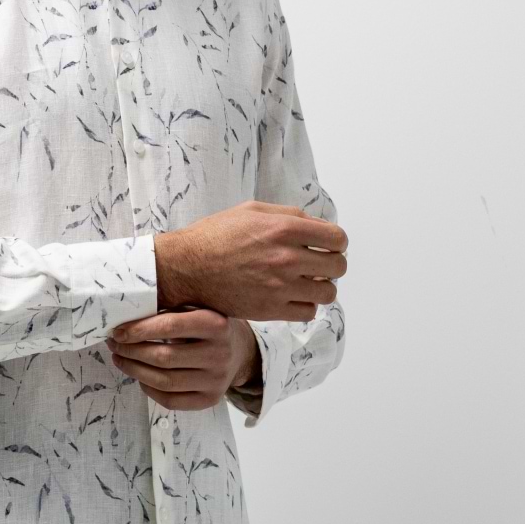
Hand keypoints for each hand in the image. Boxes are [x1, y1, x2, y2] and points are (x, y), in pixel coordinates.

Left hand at [106, 310, 258, 410]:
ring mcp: (216, 380)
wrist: (240, 352)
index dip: (139, 330)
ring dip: (134, 370)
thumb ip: (172, 309)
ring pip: (164, 381)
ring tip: (120, 359)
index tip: (118, 331)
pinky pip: (171, 400)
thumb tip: (127, 315)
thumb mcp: (199, 308)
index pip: (170, 326)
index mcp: (216, 324)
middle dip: (131, 351)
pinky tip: (139, 377)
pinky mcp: (210, 399)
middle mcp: (219, 354)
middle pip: (164, 357)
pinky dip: (149, 389)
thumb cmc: (209, 326)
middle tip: (114, 344)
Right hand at [153, 201, 345, 320]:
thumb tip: (315, 224)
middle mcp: (286, 257)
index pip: (338, 239)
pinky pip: (307, 312)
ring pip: (327, 293)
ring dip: (322, 287)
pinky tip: (293, 298)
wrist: (186, 267)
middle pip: (338, 266)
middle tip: (319, 265)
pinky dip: (305, 306)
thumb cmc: (215, 236)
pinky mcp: (270, 310)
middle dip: (332, 265)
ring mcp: (280, 286)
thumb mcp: (251, 211)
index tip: (328, 246)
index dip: (337, 242)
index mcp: (284, 228)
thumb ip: (288, 215)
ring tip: (307, 283)